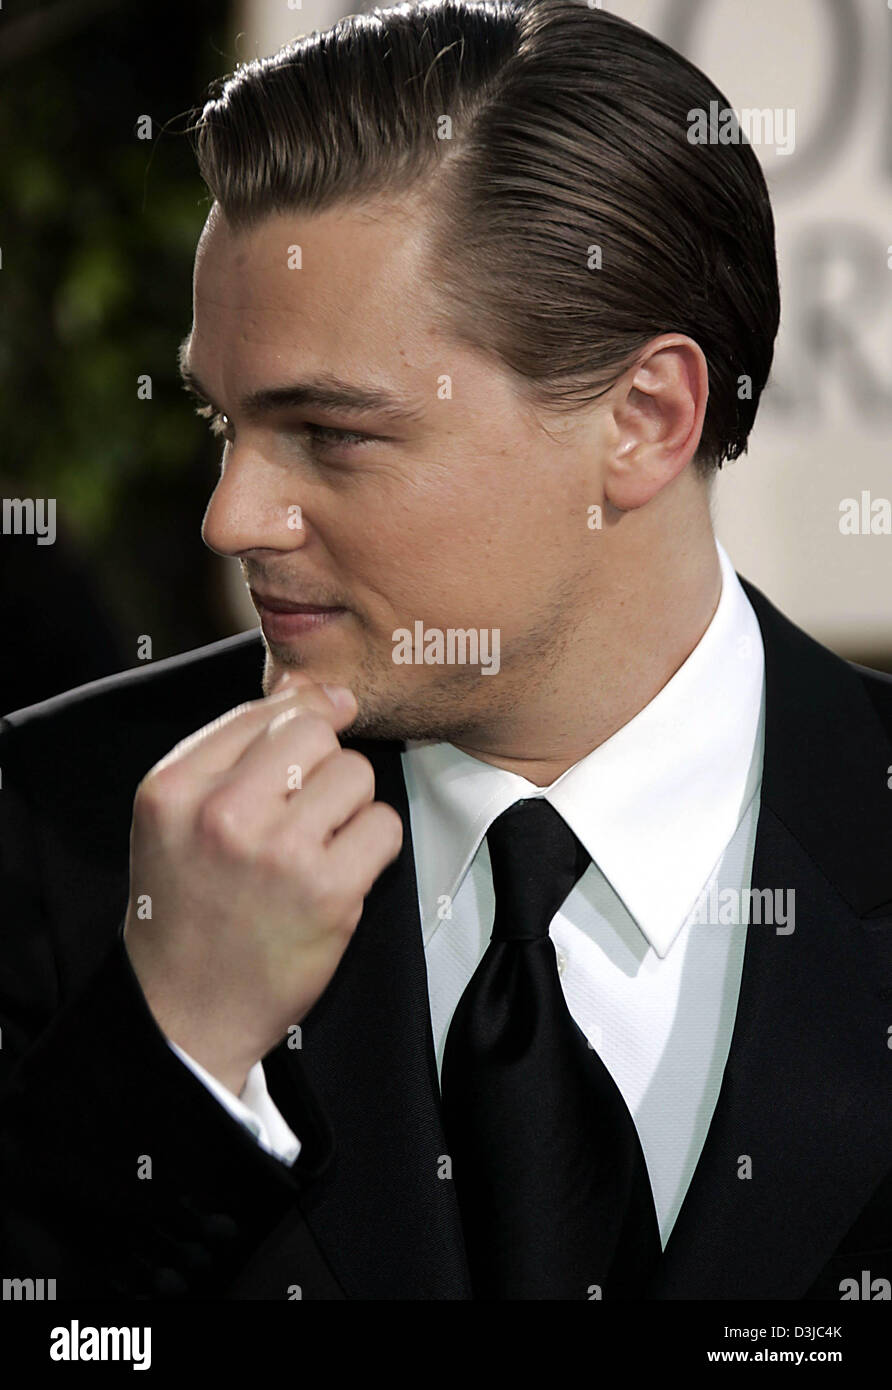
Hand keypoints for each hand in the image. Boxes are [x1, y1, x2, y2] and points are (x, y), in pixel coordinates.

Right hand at [122, 673, 402, 1094]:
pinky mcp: (328, 892)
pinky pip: (384, 826)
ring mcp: (277, 853)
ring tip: (316, 847)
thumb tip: (316, 690)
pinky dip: (373, 847)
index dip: (302, 716)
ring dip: (349, 807)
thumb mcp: (176, 817)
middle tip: (303, 813)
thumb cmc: (187, 906)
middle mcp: (222, 814)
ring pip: (356, 775)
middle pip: (315, 733)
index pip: (264, 711)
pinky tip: (340, 873)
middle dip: (322, 766)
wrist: (185, 1012)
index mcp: (174, 788)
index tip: (312, 741)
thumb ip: (234, 749)